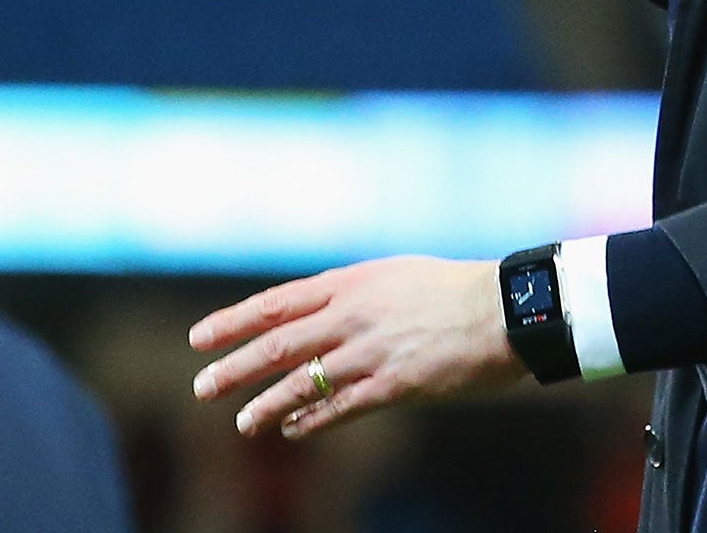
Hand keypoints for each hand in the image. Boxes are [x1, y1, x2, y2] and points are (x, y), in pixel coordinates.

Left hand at [189, 255, 528, 439]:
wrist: (506, 309)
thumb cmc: (455, 290)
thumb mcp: (396, 276)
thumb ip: (353, 294)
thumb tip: (317, 313)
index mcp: (353, 282)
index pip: (278, 303)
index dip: (235, 322)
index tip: (200, 338)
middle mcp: (354, 315)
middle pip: (278, 344)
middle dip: (235, 367)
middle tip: (202, 387)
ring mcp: (371, 351)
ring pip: (302, 382)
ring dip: (266, 404)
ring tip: (243, 423)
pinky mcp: (393, 384)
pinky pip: (339, 408)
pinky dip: (310, 422)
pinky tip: (292, 431)